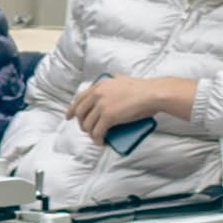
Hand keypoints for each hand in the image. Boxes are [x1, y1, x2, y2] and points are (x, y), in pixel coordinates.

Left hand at [67, 73, 195, 137]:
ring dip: (90, 134)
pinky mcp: (109, 117)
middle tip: (86, 130)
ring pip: (88, 124)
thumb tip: (112, 79)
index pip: (79, 99)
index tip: (68, 117)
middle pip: (80, 113)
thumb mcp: (122, 79)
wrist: (153, 94)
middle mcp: (97, 94)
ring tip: (96, 137)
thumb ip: (114, 79)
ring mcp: (102, 105)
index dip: (71, 110)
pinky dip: (97, 140)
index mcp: (99, 85)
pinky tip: (101, 143)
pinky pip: (97, 132)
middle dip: (81, 124)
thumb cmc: (143, 88)